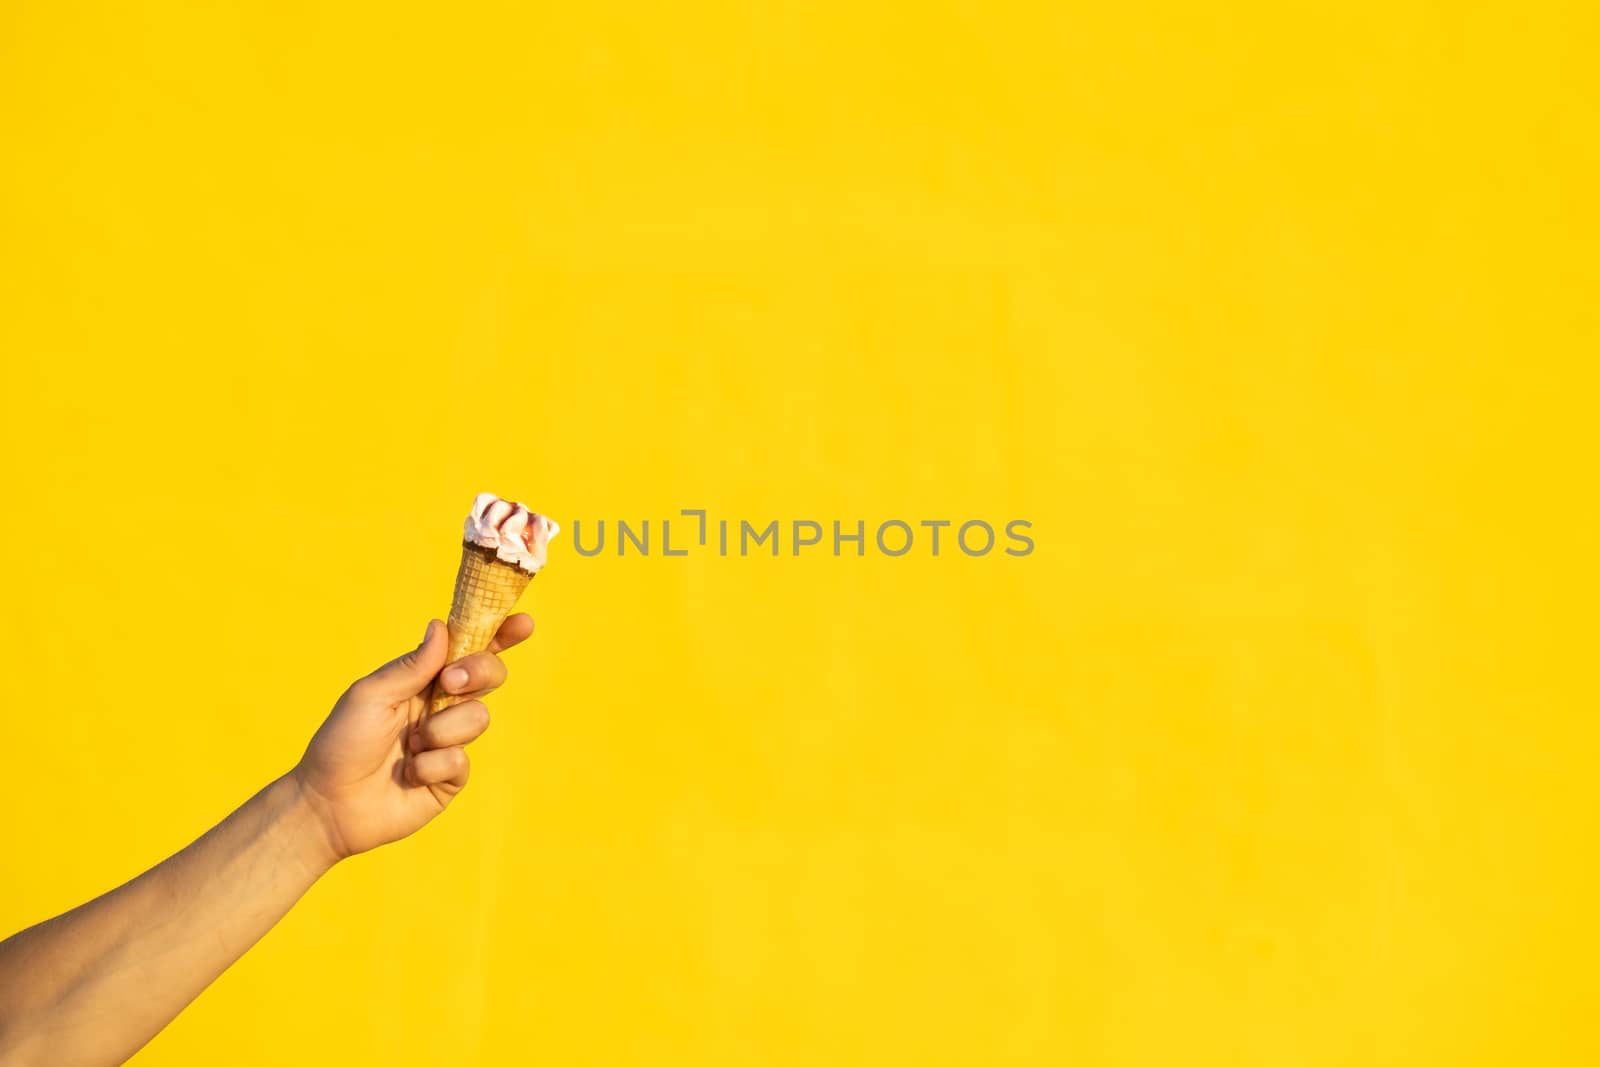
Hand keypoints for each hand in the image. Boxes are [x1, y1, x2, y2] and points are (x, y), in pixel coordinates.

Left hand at [290, 614, 534, 861]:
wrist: (328, 805)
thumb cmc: (341, 743)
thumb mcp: (370, 695)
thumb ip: (411, 666)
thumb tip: (441, 626)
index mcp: (421, 680)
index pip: (467, 650)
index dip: (498, 634)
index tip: (523, 622)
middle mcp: (440, 706)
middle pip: (488, 675)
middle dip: (479, 672)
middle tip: (450, 683)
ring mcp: (448, 742)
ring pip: (478, 718)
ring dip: (442, 730)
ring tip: (410, 747)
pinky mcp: (450, 777)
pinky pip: (461, 760)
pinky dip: (433, 765)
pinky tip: (410, 775)